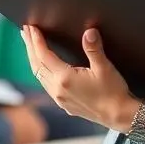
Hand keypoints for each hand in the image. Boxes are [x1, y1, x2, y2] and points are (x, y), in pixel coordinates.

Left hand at [21, 25, 137, 130]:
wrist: (120, 116)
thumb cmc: (113, 92)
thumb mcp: (104, 67)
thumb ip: (94, 48)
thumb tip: (89, 32)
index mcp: (65, 79)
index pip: (44, 55)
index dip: (36, 40)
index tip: (30, 27)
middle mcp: (58, 90)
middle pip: (37, 65)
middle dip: (30, 47)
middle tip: (25, 31)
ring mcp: (60, 98)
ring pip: (39, 76)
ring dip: (34, 59)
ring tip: (30, 46)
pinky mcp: (64, 104)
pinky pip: (46, 84)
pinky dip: (41, 71)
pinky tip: (44, 67)